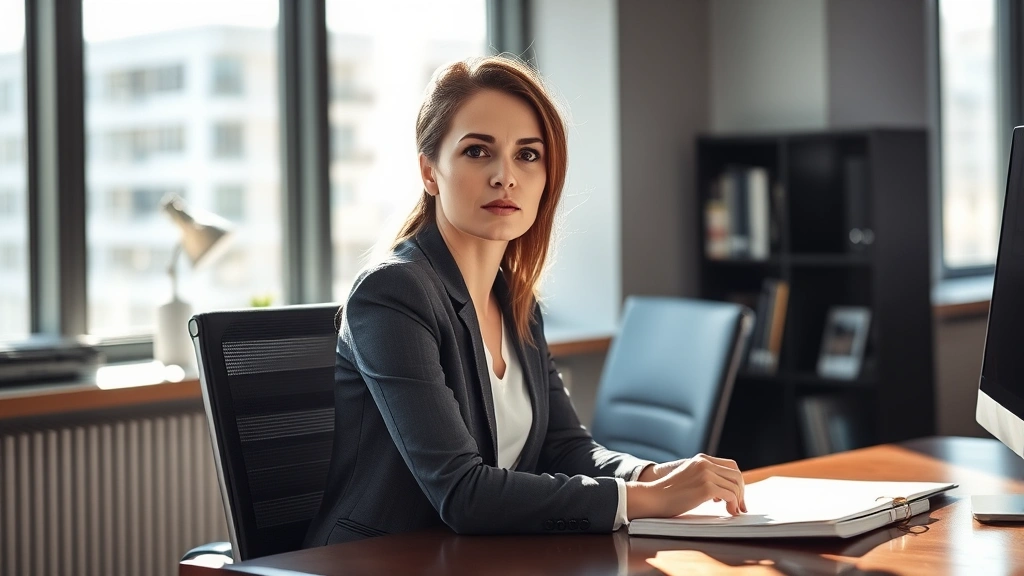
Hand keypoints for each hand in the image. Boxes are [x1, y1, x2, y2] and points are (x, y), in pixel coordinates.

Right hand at [626, 453, 745, 519]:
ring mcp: (706, 474)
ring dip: (738, 500)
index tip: (737, 495)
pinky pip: (730, 495)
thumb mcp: (689, 476)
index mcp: (701, 459)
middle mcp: (705, 463)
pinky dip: (733, 505)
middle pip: (736, 475)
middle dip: (741, 492)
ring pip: (735, 486)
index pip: (731, 466)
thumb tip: (724, 491)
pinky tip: (729, 512)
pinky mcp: (706, 487)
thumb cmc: (669, 493)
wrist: (654, 497)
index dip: (737, 481)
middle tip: (741, 506)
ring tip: (734, 511)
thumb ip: (704, 476)